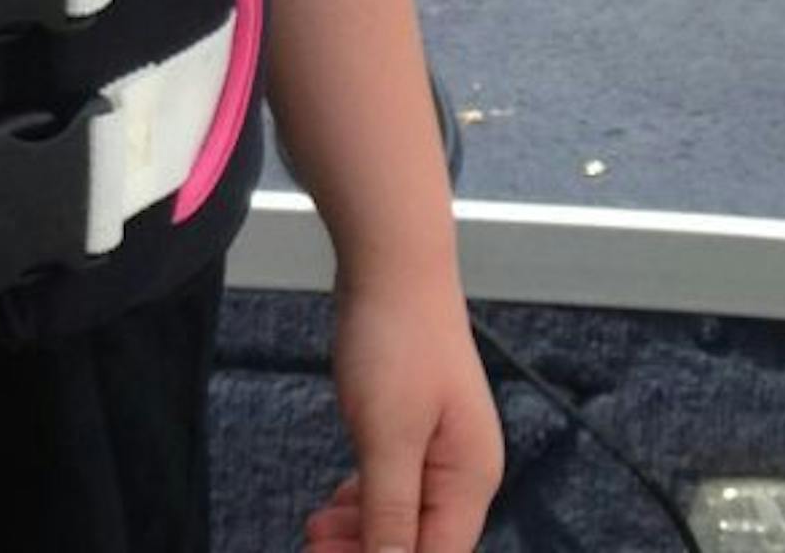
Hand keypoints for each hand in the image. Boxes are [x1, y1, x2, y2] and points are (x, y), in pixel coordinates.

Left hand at [304, 270, 503, 551]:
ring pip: (405, 510)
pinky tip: (337, 506)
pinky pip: (395, 479)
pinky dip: (366, 497)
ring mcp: (441, 442)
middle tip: (313, 548)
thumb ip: (390, 510)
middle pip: (422, 539)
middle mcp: (464, 466)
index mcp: (471, 477)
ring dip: (363, 529)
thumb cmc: (396, 339)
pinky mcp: (415, 420)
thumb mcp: (387, 435)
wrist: (393, 260)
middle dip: (369, 551)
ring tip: (315, 531)